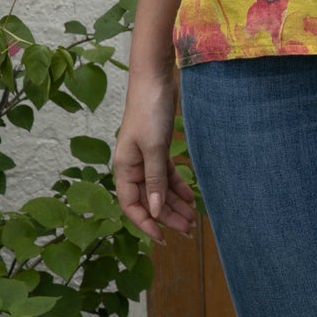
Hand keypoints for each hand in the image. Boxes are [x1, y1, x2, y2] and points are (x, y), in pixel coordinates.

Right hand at [112, 81, 198, 245]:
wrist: (156, 79)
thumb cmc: (149, 111)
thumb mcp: (154, 148)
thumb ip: (154, 179)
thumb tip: (153, 211)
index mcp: (124, 169)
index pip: (130, 206)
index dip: (145, 224)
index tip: (163, 238)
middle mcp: (133, 167)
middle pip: (148, 200)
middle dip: (166, 217)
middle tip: (188, 230)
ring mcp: (145, 158)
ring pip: (159, 189)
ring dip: (175, 205)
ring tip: (192, 219)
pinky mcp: (158, 149)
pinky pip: (167, 175)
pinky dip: (178, 187)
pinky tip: (191, 198)